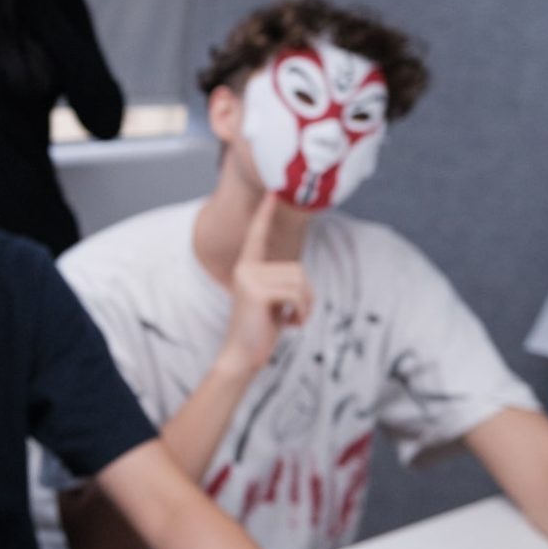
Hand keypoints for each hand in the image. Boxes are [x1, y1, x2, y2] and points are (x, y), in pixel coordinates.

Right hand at [218, 195, 311, 376]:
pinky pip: (297, 294)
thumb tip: (299, 281)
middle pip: (296, 268)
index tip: (272, 192)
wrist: (241, 356)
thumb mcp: (271, 302)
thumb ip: (279, 284)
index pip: (257, 235)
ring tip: (292, 320)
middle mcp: (245, 268)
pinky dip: (302, 311)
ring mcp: (249, 278)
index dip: (265, 214)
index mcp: (246, 267)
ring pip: (300, 281)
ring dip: (305, 305)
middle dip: (305, 294)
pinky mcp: (257, 292)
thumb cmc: (259, 330)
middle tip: (295, 315)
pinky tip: (291, 324)